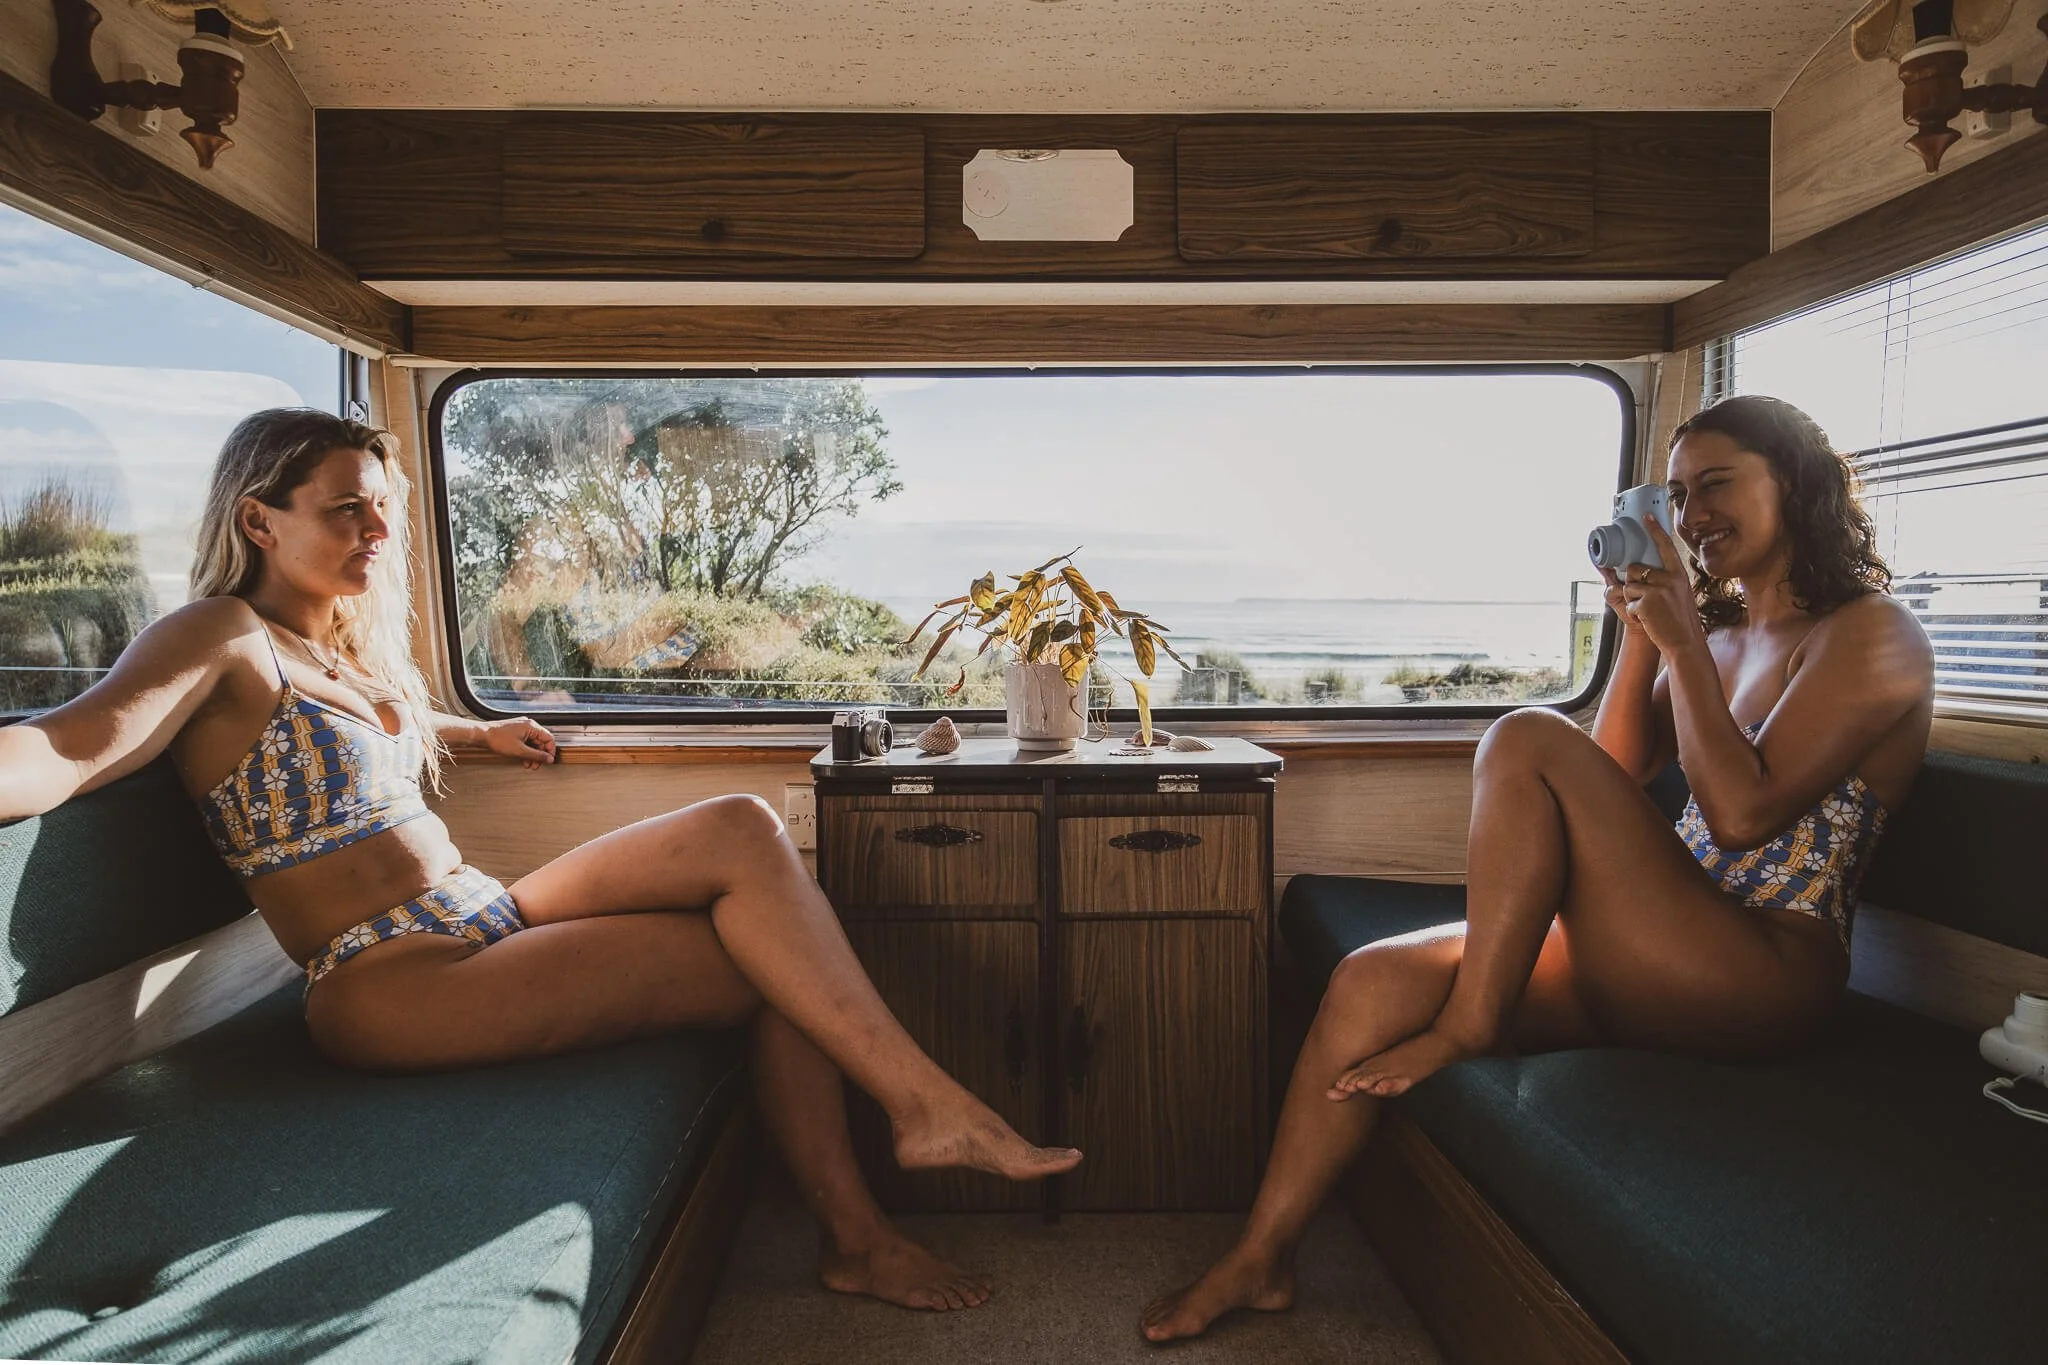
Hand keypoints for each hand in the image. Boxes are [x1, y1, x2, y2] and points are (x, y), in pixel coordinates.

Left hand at [483, 716, 556, 768]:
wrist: (482, 735)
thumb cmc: (498, 739)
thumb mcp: (520, 751)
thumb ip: (537, 755)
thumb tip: (549, 759)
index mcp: (531, 726)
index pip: (549, 738)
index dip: (550, 751)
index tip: (548, 760)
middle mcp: (528, 725)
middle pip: (540, 742)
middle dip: (539, 755)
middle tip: (536, 765)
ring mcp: (521, 727)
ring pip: (532, 743)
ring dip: (532, 755)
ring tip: (528, 764)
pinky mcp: (515, 731)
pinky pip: (525, 742)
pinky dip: (525, 751)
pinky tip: (522, 759)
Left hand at [1613, 517, 1705, 657]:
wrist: (1685, 642)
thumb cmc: (1680, 620)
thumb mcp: (1680, 594)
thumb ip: (1666, 581)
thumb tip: (1644, 572)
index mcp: (1679, 575)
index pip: (1665, 547)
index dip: (1655, 530)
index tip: (1646, 517)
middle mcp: (1670, 579)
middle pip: (1635, 569)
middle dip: (1632, 583)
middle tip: (1645, 599)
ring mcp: (1658, 590)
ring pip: (1628, 586)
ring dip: (1632, 600)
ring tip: (1648, 610)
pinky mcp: (1647, 603)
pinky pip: (1629, 603)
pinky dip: (1634, 613)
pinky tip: (1648, 619)